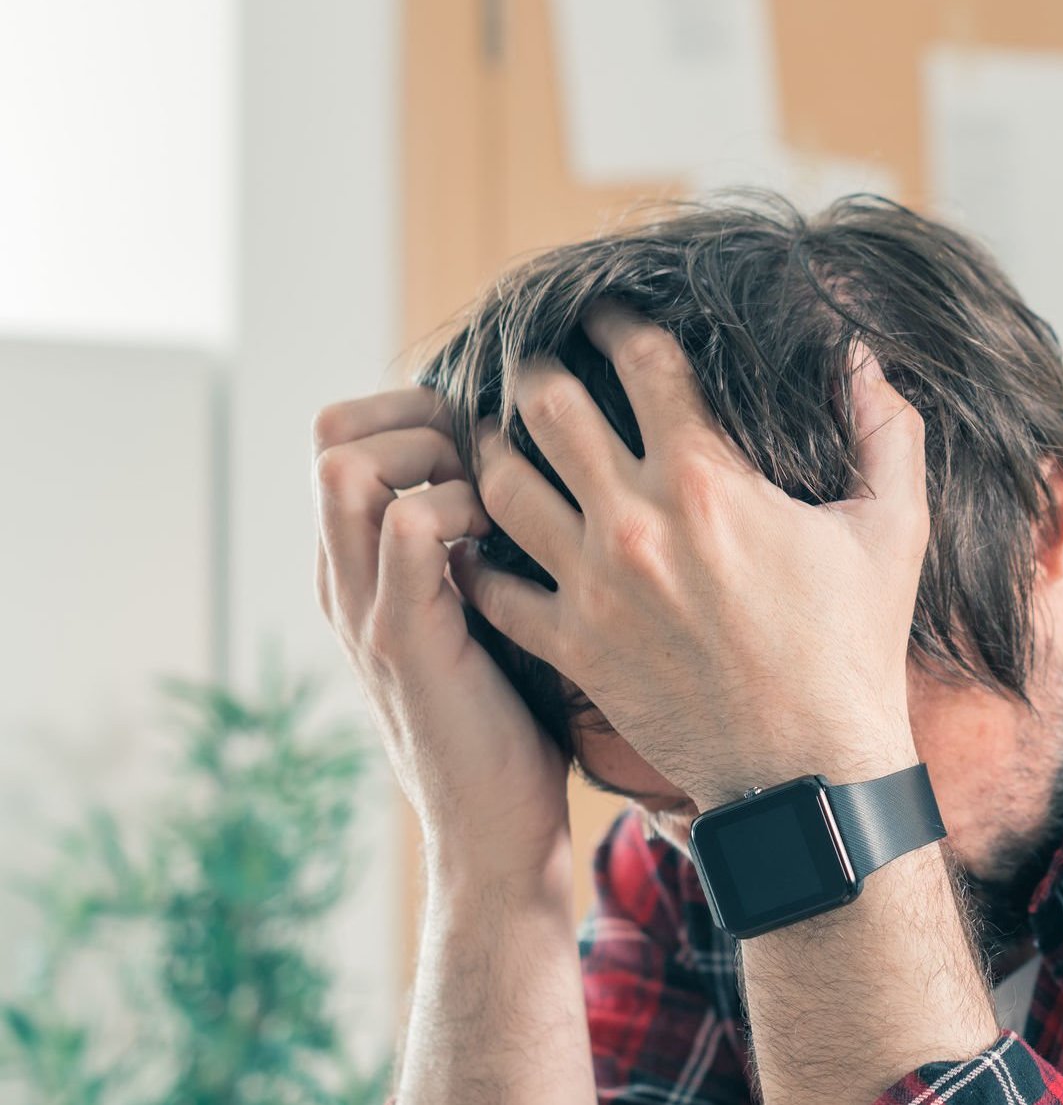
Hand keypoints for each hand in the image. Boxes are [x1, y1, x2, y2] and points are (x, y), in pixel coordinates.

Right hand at [312, 387, 572, 887]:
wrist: (497, 834)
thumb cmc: (516, 721)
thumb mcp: (492, 613)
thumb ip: (486, 548)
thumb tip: (546, 468)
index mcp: (360, 569)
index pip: (342, 437)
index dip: (413, 413)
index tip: (487, 440)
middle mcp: (345, 579)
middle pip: (330, 436)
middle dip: (419, 417)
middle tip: (493, 459)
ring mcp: (365, 608)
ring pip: (347, 467)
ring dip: (432, 455)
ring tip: (496, 498)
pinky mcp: (404, 640)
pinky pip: (407, 527)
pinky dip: (461, 506)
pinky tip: (509, 543)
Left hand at [450, 304, 929, 809]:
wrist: (810, 773)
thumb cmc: (856, 648)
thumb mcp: (894, 528)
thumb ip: (886, 430)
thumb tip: (862, 355)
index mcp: (709, 480)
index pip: (642, 363)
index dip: (617, 321)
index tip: (603, 309)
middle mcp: (636, 522)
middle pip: (548, 407)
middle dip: (536, 370)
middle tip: (535, 360)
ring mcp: (593, 587)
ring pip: (500, 486)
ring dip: (492, 450)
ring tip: (496, 435)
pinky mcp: (570, 648)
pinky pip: (491, 587)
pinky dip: (475, 555)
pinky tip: (477, 538)